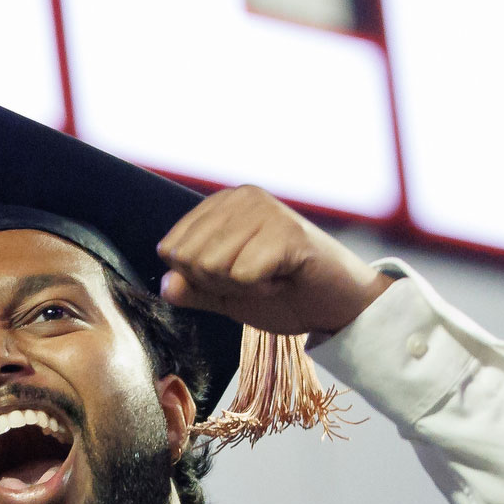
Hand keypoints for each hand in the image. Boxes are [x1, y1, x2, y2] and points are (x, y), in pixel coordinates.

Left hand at [154, 186, 393, 337]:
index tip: (235, 277)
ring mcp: (265, 210)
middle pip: (189, 259)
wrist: (337, 306)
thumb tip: (165, 285)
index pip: (172, 249)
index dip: (198, 278)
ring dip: (242, 287)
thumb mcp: (227, 295)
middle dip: (219, 284)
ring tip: (271, 277)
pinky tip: (284, 279)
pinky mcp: (286, 231)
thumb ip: (195, 289)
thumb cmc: (286, 293)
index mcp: (221, 205)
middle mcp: (241, 197)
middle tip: (256, 279)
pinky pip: (244, 274)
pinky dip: (262, 290)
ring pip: (214, 266)